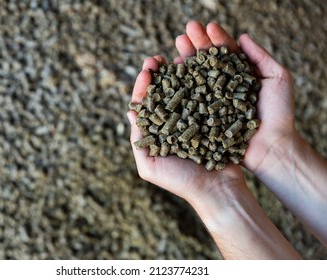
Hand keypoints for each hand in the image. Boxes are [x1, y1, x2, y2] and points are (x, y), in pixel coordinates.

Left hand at [127, 21, 244, 202]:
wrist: (217, 190)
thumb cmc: (181, 181)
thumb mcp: (149, 166)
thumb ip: (138, 140)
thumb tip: (130, 111)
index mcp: (156, 132)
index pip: (145, 105)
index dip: (144, 86)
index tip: (146, 70)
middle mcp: (172, 123)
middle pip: (162, 94)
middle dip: (158, 75)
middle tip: (156, 58)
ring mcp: (192, 119)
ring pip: (182, 91)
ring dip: (177, 74)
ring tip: (175, 58)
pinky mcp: (211, 117)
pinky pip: (203, 96)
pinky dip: (199, 82)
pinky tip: (197, 69)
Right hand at [175, 20, 296, 175]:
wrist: (271, 147)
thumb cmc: (279, 113)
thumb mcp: (278, 78)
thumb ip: (260, 57)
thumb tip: (241, 36)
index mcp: (239, 75)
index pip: (225, 53)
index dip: (215, 39)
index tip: (205, 26)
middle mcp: (223, 86)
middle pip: (207, 62)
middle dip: (196, 45)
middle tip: (185, 31)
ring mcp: (212, 101)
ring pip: (195, 77)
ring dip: (184, 61)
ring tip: (176, 45)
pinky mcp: (203, 116)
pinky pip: (189, 99)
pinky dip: (178, 87)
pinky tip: (171, 74)